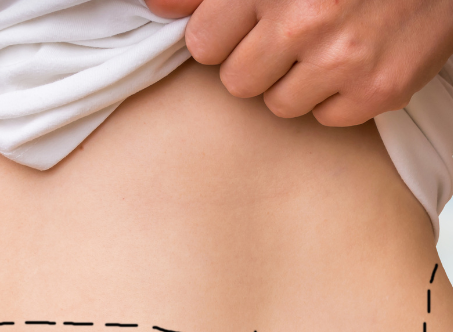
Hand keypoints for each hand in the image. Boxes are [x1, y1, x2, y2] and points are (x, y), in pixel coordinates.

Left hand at [146, 0, 452, 126]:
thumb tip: (155, 6)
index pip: (203, 45)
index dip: (222, 37)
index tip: (245, 24)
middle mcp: (305, 18)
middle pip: (237, 83)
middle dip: (256, 62)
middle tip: (289, 34)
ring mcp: (344, 58)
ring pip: (278, 106)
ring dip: (295, 82)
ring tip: (325, 45)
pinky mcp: (377, 90)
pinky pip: (325, 119)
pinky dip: (335, 98)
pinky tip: (354, 61)